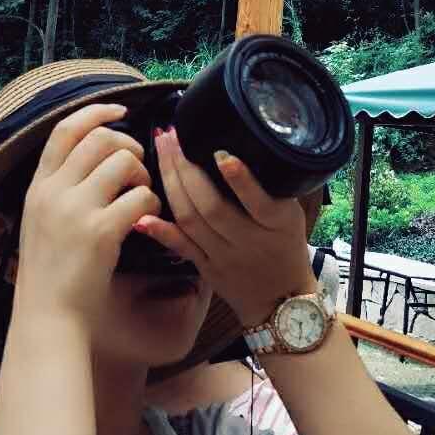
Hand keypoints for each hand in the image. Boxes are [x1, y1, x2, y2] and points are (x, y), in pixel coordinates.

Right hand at [14, 103, 160, 333]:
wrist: (47, 317)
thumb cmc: (50, 273)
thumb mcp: (39, 221)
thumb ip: (58, 188)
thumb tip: (94, 159)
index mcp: (38, 187)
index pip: (65, 130)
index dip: (96, 112)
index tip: (120, 110)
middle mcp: (53, 192)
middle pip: (100, 139)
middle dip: (128, 145)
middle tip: (137, 167)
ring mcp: (76, 210)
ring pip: (123, 161)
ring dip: (142, 173)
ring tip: (140, 194)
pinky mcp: (100, 232)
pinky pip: (140, 196)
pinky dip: (151, 202)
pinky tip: (145, 219)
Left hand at [136, 127, 316, 327]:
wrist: (281, 299)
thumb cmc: (286, 245)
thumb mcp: (292, 213)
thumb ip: (269, 186)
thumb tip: (242, 145)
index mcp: (276, 223)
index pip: (258, 201)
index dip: (240, 179)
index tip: (221, 153)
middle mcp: (248, 241)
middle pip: (212, 206)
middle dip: (187, 168)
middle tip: (172, 135)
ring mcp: (223, 256)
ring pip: (192, 220)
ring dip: (171, 183)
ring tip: (161, 150)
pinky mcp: (206, 267)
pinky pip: (181, 247)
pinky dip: (160, 231)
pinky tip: (142, 215)